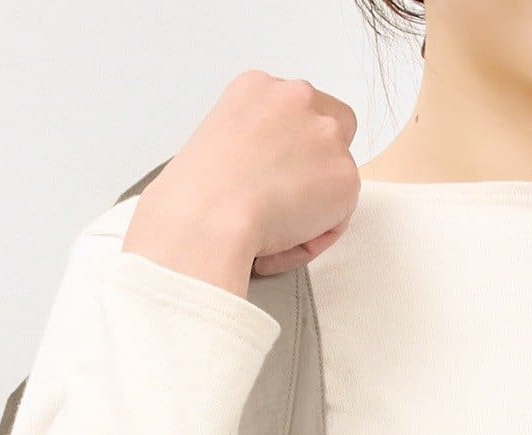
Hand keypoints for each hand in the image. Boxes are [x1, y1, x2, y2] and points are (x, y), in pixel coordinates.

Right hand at [123, 70, 360, 295]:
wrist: (202, 221)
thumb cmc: (188, 199)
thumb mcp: (209, 147)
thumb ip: (246, 147)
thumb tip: (257, 176)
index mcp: (256, 88)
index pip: (292, 110)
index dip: (287, 149)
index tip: (267, 179)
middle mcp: (296, 98)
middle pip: (332, 126)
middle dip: (316, 166)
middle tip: (285, 206)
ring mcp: (325, 135)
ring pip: (334, 177)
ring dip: (310, 210)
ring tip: (269, 237)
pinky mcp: (343, 176)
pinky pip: (336, 218)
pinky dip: (309, 241)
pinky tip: (273, 248)